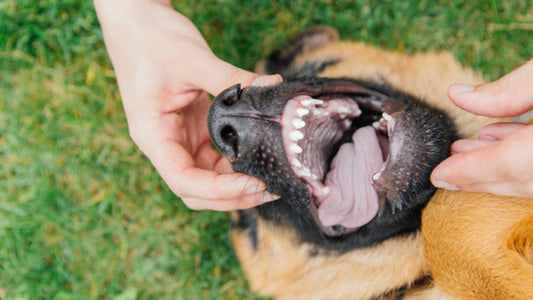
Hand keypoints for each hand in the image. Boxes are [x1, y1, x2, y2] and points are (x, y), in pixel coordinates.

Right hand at [94, 0, 281, 209]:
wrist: (137, 22)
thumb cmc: (153, 39)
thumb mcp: (193, 59)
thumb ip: (232, 78)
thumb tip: (272, 86)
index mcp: (152, 134)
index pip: (183, 179)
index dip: (218, 190)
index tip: (254, 183)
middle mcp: (164, 143)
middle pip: (195, 189)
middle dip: (231, 196)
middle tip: (270, 189)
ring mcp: (178, 138)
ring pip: (206, 177)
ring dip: (236, 184)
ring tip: (270, 179)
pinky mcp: (192, 129)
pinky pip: (214, 157)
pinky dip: (235, 164)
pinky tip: (258, 158)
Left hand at [431, 58, 532, 197]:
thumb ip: (510, 89)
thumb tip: (457, 95)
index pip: (509, 165)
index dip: (469, 171)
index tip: (438, 176)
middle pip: (520, 179)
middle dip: (479, 176)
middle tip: (445, 172)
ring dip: (498, 167)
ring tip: (464, 151)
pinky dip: (522, 160)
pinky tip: (500, 140)